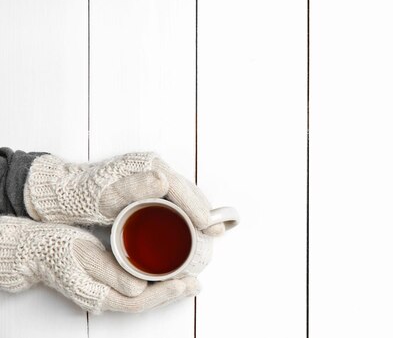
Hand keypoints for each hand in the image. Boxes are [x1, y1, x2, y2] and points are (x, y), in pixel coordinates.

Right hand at [0, 216, 199, 312]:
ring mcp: (106, 292)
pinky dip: (156, 282)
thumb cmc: (55, 251)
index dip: (165, 294)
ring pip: (144, 296)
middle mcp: (105, 297)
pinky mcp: (109, 282)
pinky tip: (169, 272)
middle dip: (173, 293)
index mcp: (99, 294)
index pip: (140, 301)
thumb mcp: (82, 256)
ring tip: (191, 280)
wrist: (34, 252)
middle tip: (197, 284)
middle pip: (146, 302)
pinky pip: (138, 287)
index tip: (186, 283)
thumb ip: (110, 273)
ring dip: (168, 289)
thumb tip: (140, 287)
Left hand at [23, 153, 224, 234]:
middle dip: (204, 210)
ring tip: (209, 230)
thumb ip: (133, 188)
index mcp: (148, 166)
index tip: (210, 227)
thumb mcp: (105, 196)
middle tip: (217, 232)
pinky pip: (174, 195)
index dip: (199, 208)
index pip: (182, 188)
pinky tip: (190, 223)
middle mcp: (153, 166)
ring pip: (183, 192)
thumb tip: (163, 180)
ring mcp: (151, 173)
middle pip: (187, 189)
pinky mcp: (147, 182)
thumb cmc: (81, 196)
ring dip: (197, 210)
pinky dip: (186, 208)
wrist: (62, 191)